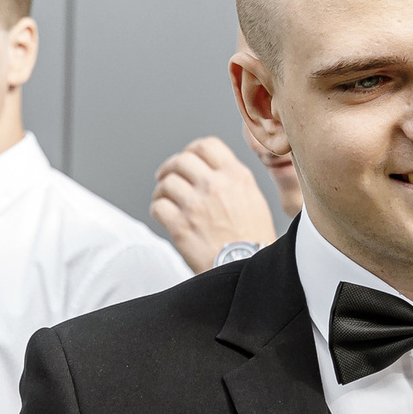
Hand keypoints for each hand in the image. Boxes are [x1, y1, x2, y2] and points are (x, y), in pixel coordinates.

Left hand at [150, 136, 278, 272]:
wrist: (247, 267)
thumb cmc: (254, 240)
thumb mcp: (254, 199)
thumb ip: (233, 180)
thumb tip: (213, 170)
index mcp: (235, 176)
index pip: (207, 146)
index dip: (192, 150)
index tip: (186, 158)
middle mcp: (214, 185)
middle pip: (181, 160)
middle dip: (171, 168)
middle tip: (166, 176)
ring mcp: (195, 205)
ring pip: (167, 182)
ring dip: (163, 190)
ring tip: (166, 199)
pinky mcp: (180, 225)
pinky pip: (158, 206)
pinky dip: (158, 209)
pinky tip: (164, 214)